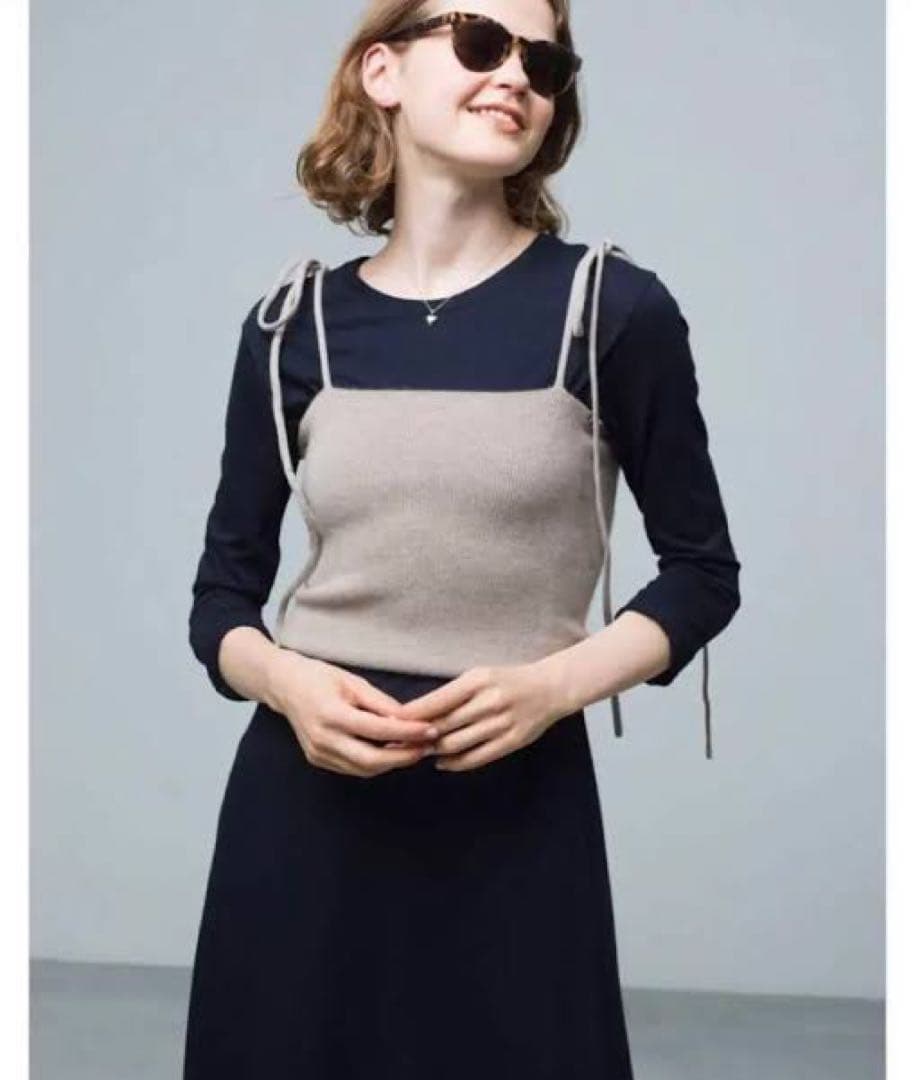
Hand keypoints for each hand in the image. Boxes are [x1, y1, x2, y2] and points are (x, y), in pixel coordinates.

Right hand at [268, 651, 438, 776]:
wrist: (284, 686)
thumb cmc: (319, 677)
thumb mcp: (353, 682)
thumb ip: (381, 703)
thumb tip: (409, 719)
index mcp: (331, 714)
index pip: (378, 731)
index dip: (407, 733)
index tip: (430, 730)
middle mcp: (323, 738)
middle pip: (370, 760)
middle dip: (403, 757)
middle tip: (427, 746)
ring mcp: (318, 753)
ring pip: (363, 769)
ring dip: (391, 762)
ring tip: (413, 748)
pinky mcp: (317, 759)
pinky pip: (352, 768)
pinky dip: (374, 763)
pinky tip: (390, 751)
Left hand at [395, 664, 567, 771]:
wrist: (549, 688)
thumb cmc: (507, 681)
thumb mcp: (479, 676)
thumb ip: (451, 695)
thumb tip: (416, 715)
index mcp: (477, 680)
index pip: (435, 702)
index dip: (410, 716)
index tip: (392, 723)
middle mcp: (488, 701)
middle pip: (442, 725)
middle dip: (417, 737)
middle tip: (398, 743)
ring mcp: (502, 723)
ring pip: (456, 744)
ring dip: (434, 751)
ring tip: (420, 752)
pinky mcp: (512, 741)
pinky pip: (476, 757)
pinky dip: (455, 763)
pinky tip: (443, 763)